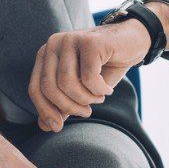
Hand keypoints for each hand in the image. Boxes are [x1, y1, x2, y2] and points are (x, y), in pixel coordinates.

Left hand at [27, 17, 152, 132]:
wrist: (133, 42)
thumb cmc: (104, 67)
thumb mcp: (80, 89)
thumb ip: (60, 104)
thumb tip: (44, 126)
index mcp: (46, 54)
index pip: (35, 88)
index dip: (45, 111)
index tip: (58, 127)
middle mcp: (54, 44)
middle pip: (49, 87)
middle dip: (68, 107)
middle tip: (86, 112)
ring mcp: (71, 40)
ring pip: (67, 83)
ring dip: (85, 98)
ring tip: (98, 98)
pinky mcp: (90, 42)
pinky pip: (88, 77)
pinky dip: (99, 90)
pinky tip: (107, 88)